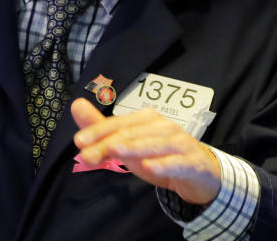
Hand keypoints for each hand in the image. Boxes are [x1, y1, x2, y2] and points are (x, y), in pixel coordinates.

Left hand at [71, 98, 221, 204]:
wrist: (200, 172)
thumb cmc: (160, 155)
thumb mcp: (129, 145)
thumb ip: (103, 128)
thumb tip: (76, 104)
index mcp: (146, 119)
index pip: (117, 124)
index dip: (97, 132)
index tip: (79, 142)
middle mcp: (162, 127)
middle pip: (131, 134)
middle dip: (107, 144)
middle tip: (86, 156)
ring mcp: (179, 143)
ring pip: (152, 145)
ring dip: (132, 148)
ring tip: (114, 151)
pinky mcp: (191, 162)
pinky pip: (176, 162)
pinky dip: (163, 164)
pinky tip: (149, 168)